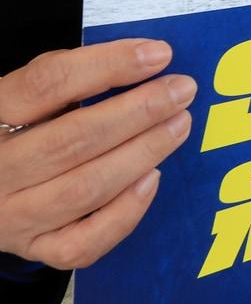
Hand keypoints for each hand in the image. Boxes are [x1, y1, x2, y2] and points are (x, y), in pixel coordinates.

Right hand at [0, 40, 193, 268]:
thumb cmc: (23, 128)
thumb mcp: (30, 94)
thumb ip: (74, 75)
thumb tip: (150, 59)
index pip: (47, 83)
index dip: (109, 65)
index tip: (159, 55)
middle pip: (72, 139)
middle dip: (139, 112)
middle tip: (181, 91)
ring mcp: (11, 214)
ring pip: (84, 189)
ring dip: (142, 153)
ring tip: (179, 124)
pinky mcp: (33, 247)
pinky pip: (83, 242)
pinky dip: (124, 212)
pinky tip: (152, 178)